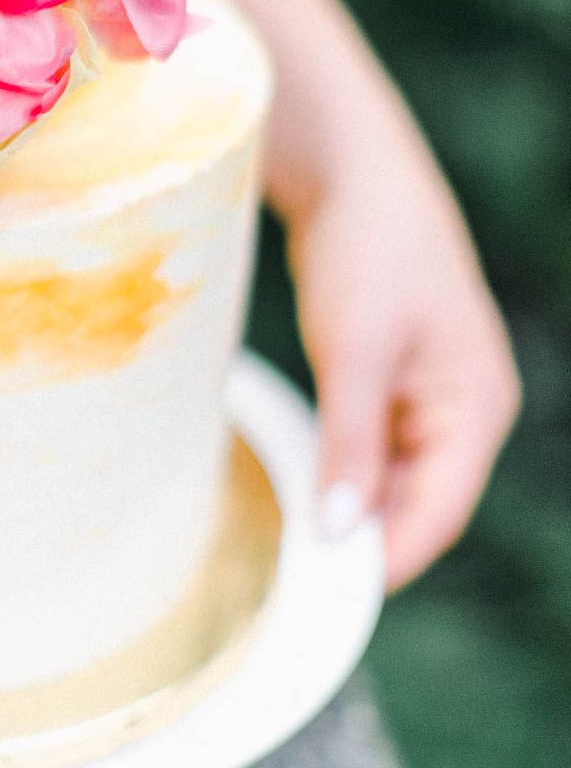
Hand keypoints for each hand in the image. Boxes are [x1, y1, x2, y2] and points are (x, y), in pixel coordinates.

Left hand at [286, 152, 520, 589]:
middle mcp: (465, 407)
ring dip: (351, 508)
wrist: (350, 169)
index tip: (327, 597)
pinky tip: (300, 489)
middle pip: (420, 502)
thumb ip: (350, 443)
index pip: (439, 511)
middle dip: (366, 540)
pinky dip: (342, 470)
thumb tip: (340, 531)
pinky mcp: (397, 378)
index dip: (387, 558)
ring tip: (290, 546)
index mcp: (476, 405)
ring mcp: (432, 393)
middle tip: (296, 582)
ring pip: (394, 478)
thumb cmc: (364, 248)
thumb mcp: (352, 350)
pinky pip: (374, 446)